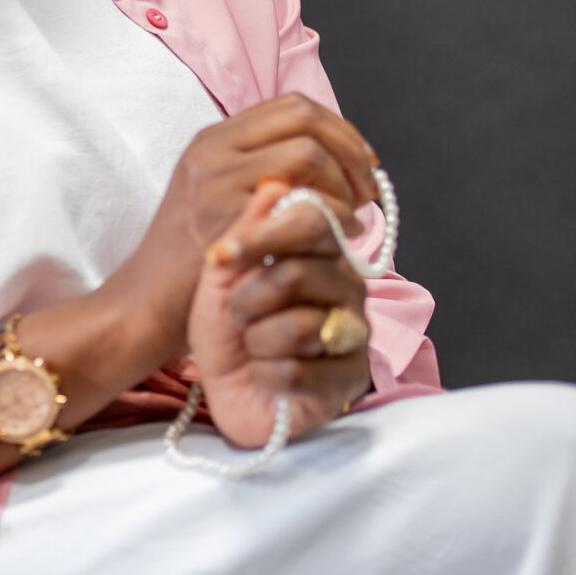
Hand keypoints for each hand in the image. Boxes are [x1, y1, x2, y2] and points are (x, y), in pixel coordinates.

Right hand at [108, 94, 378, 371]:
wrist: (145, 304)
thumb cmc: (191, 261)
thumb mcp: (218, 198)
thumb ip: (263, 173)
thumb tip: (335, 164)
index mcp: (213, 139)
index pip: (294, 106)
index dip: (340, 129)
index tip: (362, 163)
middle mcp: (212, 150)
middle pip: (304, 118)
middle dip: (350, 149)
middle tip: (368, 188)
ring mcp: (217, 179)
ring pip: (308, 151)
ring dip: (344, 182)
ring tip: (351, 218)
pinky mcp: (229, 216)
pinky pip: (304, 199)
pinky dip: (333, 213)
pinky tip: (338, 236)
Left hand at [185, 177, 372, 448]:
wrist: (225, 389)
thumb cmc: (228, 330)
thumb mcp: (221, 278)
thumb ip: (246, 232)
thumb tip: (276, 185)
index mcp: (320, 252)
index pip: (314, 218)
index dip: (265, 234)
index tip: (223, 254)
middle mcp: (347, 285)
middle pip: (299, 272)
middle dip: (248, 298)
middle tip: (237, 313)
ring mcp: (354, 332)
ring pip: (300, 326)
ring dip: (256, 340)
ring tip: (253, 345)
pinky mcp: (351, 378)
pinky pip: (299, 371)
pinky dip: (267, 375)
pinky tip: (266, 375)